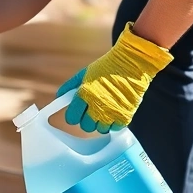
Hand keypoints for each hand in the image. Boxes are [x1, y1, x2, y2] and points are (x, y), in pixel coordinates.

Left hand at [57, 22, 173, 132]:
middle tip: (92, 111)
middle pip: (85, 126)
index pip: (71, 118)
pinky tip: (115, 113)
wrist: (132, 63)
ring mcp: (111, 112)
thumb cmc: (108, 66)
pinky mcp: (125, 115)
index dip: (74, 115)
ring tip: (105, 111)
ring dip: (101, 122)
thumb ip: (70, 86)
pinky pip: (115, 128)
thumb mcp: (84, 73)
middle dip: (87, 120)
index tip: (77, 112)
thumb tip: (59, 97)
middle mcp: (97, 105)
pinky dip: (114, 123)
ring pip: (100, 129)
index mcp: (84, 94)